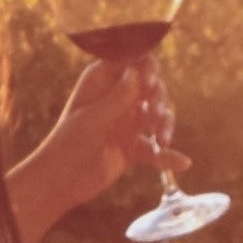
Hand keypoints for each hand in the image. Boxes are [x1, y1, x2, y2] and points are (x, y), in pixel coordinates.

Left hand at [12, 50, 178, 234]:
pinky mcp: (134, 146)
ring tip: (163, 139)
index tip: (151, 81)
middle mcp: (118, 96)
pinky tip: (183, 162)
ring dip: (166, 124)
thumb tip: (138, 71)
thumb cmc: (67, 144)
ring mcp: (128, 121)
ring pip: (158, 114)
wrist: (60, 182)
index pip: (131, 60)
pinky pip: (157, 148)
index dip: (145, 66)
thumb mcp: (91, 119)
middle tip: (157, 114)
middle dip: (159, 98)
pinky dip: (168, 155)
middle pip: (152, 86)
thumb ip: (116, 97)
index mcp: (102, 80)